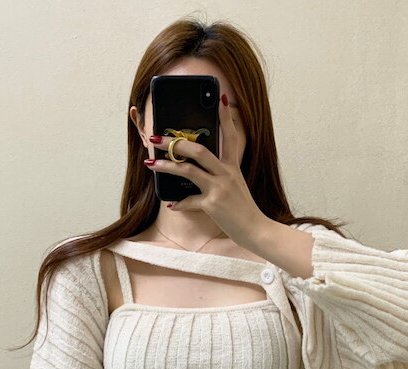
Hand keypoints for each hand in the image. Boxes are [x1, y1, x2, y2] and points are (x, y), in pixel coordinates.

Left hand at [144, 93, 265, 248]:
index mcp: (233, 167)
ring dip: (167, 166)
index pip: (230, 136)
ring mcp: (219, 188)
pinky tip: (171, 204)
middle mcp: (226, 174)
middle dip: (175, 143)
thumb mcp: (236, 187)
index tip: (220, 98)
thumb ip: (221, 176)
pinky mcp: (212, 204)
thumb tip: (198, 171)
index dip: (225, 117)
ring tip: (151, 163)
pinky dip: (179, 203)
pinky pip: (190, 200)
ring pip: (188, 170)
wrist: (256, 230)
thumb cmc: (244, 210)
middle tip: (157, 138)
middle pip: (199, 150)